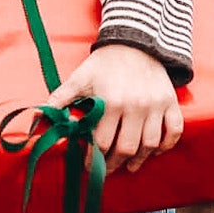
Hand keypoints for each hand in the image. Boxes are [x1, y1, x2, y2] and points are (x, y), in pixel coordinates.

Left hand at [46, 44, 183, 175]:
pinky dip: (166, 145)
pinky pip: (174, 131)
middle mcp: (135, 106)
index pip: (101, 142)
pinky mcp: (170, 102)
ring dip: (139, 160)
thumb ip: (60, 98)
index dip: (93, 158)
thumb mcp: (79, 78)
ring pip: (150, 144)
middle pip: (126, 148)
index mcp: (111, 102)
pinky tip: (155, 151)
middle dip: (114, 164)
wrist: (135, 43)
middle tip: (106, 170)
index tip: (88, 165)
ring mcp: (156, 105)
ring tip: (130, 166)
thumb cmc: (104, 64)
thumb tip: (39, 115)